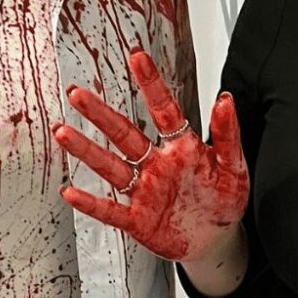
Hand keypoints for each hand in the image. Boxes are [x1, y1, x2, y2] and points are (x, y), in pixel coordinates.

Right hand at [55, 50, 247, 261]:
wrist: (216, 240)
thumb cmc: (223, 201)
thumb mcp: (234, 167)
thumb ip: (227, 134)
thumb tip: (225, 100)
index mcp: (180, 148)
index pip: (163, 110)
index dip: (150, 84)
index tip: (137, 57)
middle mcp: (156, 165)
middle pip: (123, 134)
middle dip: (100, 114)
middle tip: (78, 94)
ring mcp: (144, 192)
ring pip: (110, 167)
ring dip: (86, 150)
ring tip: (63, 132)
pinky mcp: (137, 220)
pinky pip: (110, 210)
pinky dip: (91, 203)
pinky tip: (71, 192)